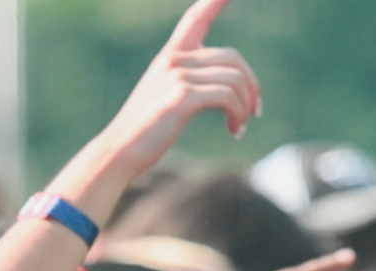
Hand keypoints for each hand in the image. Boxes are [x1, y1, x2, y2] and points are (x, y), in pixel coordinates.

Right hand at [94, 0, 260, 172]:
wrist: (120, 150)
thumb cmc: (146, 129)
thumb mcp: (164, 94)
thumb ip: (189, 78)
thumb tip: (229, 80)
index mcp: (170, 55)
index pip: (196, 17)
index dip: (216, 1)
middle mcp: (174, 59)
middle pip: (233, 58)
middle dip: (251, 85)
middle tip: (255, 110)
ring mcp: (178, 75)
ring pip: (235, 78)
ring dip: (246, 104)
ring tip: (241, 124)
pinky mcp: (183, 95)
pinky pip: (228, 96)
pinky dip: (238, 114)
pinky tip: (234, 130)